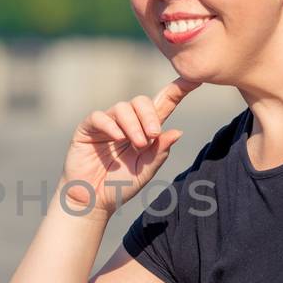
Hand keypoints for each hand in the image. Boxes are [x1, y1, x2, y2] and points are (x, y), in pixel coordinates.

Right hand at [59, 77, 199, 215]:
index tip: (195, 81)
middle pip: (141, 102)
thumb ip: (159, 152)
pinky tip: (119, 139)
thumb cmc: (119, 187)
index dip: (177, 91)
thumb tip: (178, 132)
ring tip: (137, 145)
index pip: (162, 106)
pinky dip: (110, 125)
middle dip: (150, 116)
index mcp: (144, 131)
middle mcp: (126, 123)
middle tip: (153, 136)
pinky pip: (99, 117)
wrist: (93, 201)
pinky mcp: (87, 130)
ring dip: (133, 124)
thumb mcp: (145, 171)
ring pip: (122, 108)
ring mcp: (106, 125)